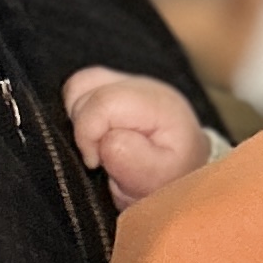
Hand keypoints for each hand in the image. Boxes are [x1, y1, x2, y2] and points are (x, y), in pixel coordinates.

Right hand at [63, 66, 209, 203]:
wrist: (185, 173)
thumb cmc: (170, 178)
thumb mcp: (156, 180)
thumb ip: (132, 161)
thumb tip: (105, 140)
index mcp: (157, 104)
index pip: (103, 102)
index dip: (87, 135)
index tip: (95, 163)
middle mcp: (142, 85)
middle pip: (85, 89)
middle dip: (83, 129)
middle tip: (100, 157)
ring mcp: (128, 82)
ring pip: (79, 84)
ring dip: (77, 118)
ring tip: (97, 144)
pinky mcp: (115, 87)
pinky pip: (81, 89)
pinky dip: (78, 112)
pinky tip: (95, 134)